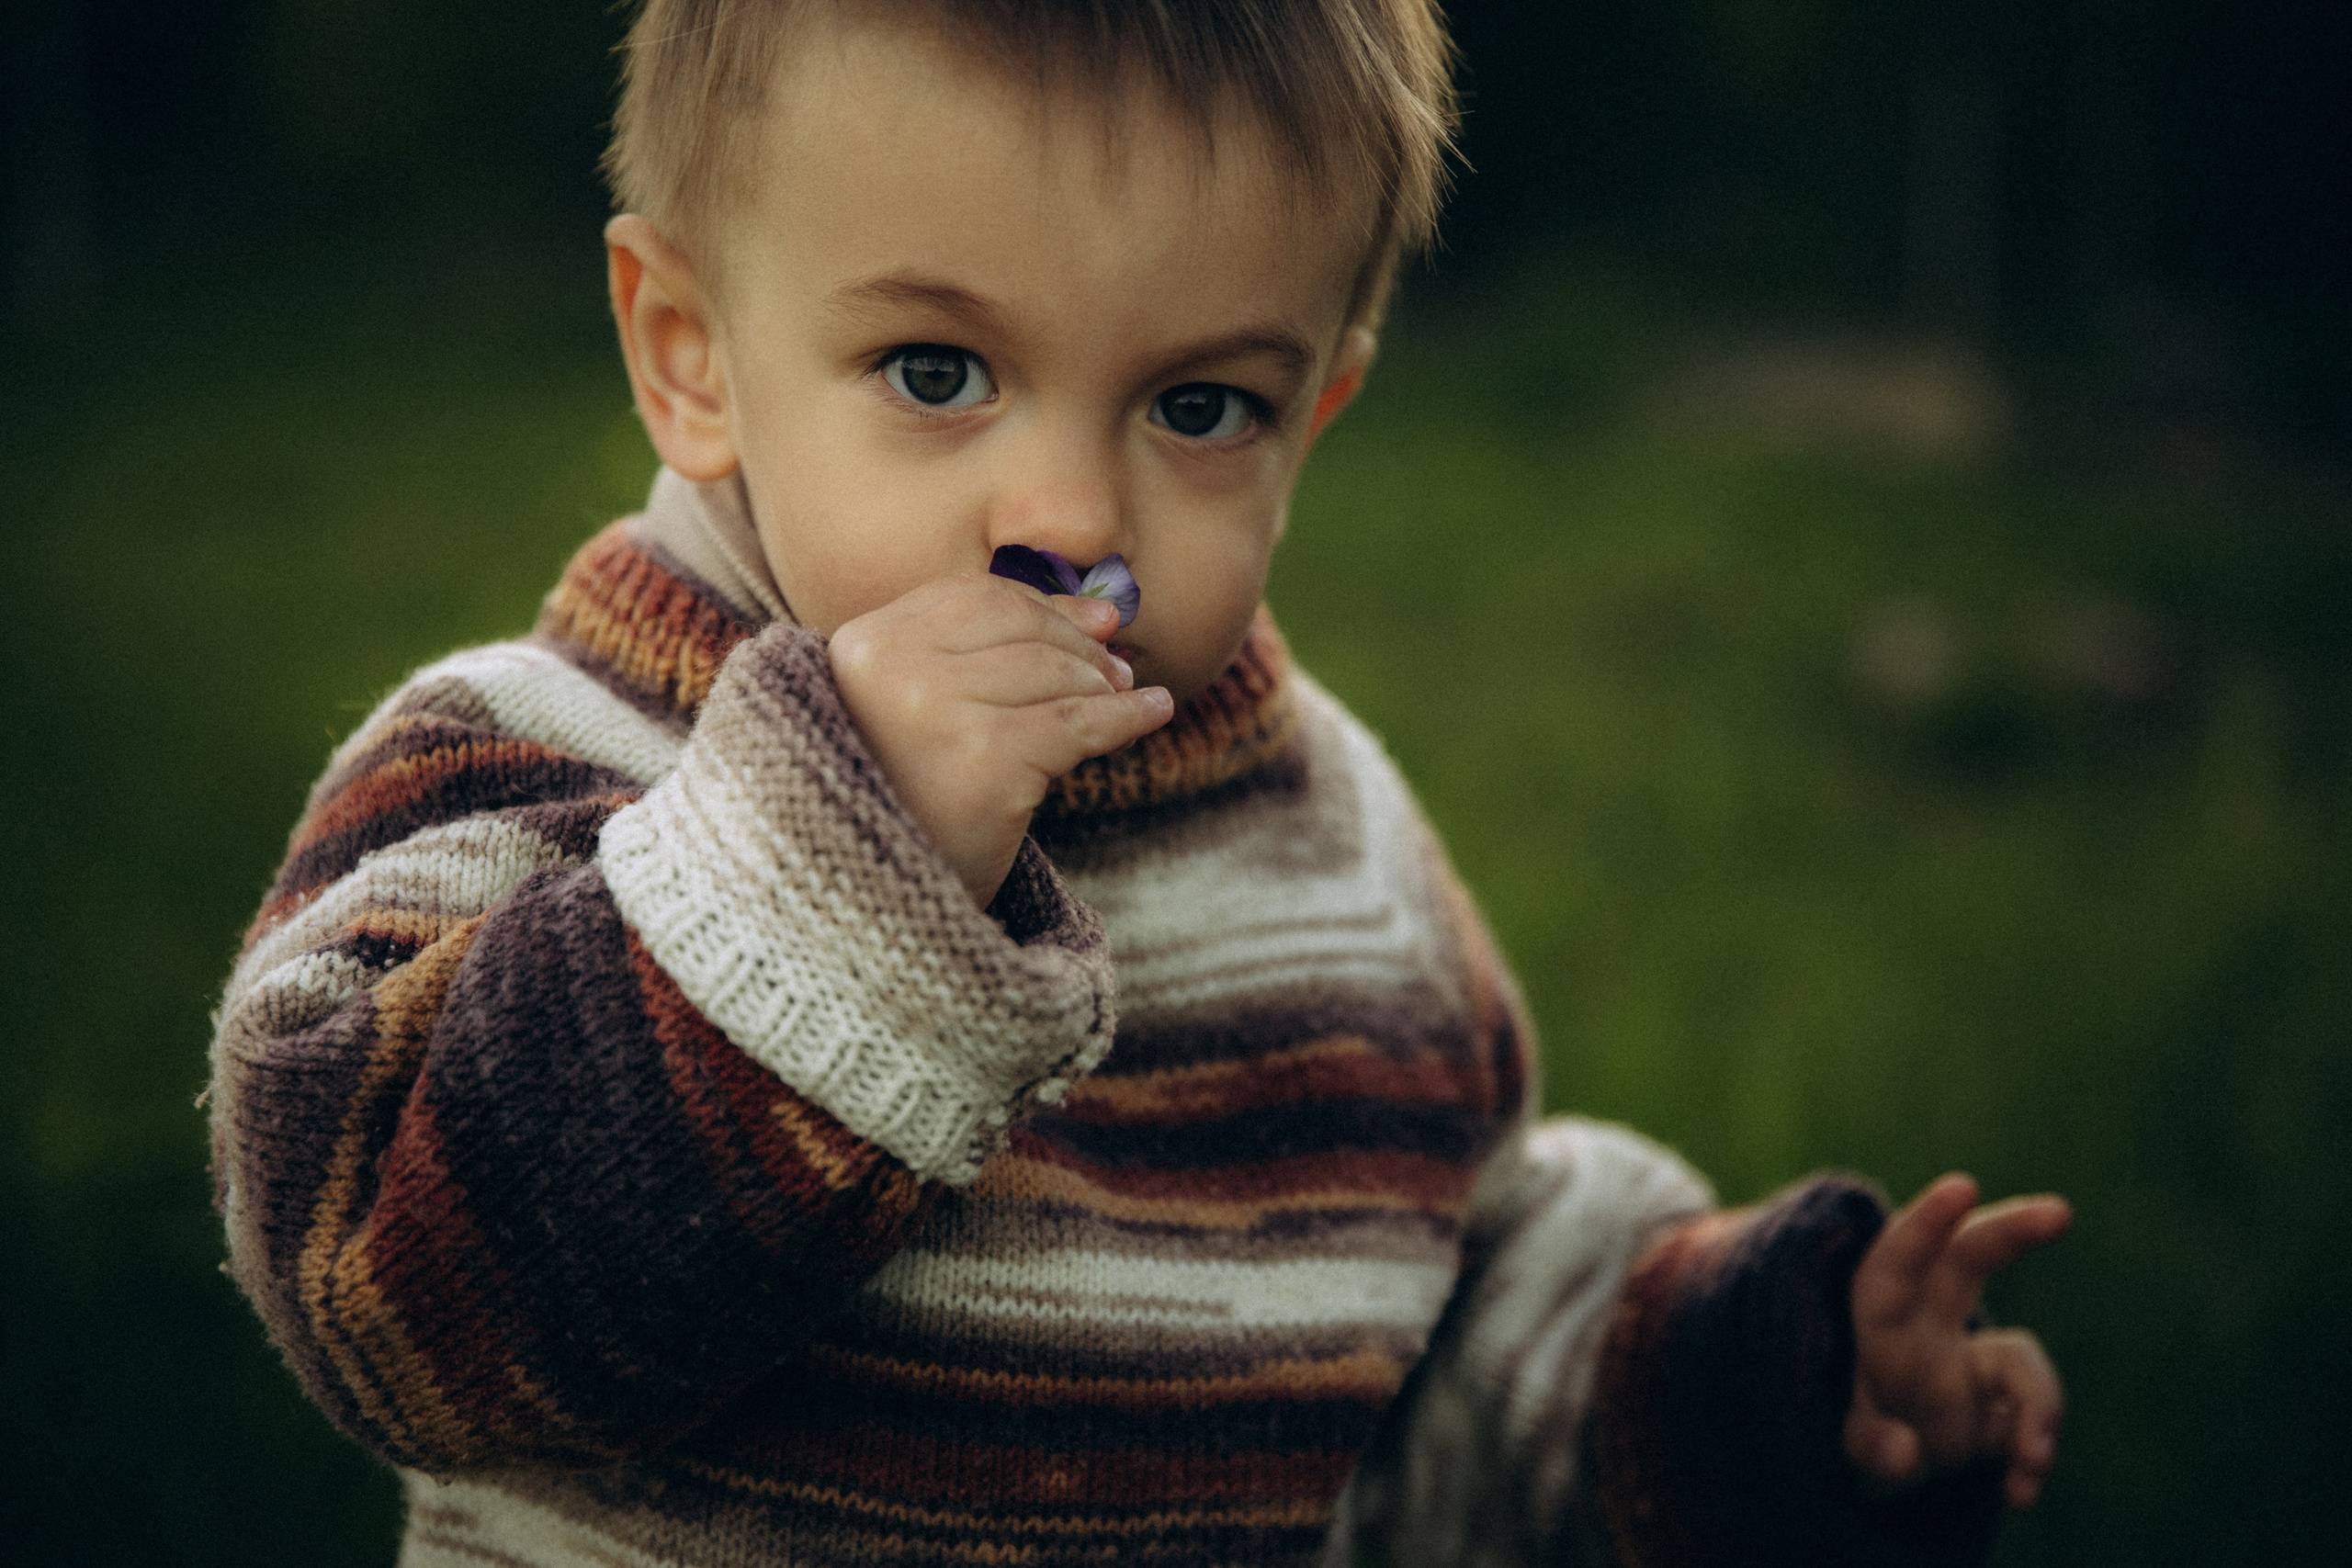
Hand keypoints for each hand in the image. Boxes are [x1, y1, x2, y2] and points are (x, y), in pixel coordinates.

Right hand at [829, 574, 1173, 907]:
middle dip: (1079, 646)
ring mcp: (937, 710)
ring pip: (1052, 673)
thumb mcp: (912, 717)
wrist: (877, 914)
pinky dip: (1127, 717)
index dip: (1044, 606)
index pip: (971, 598)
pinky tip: (1155, 714)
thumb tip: (1106, 615)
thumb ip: (983, 656)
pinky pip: (1077, 723)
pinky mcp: (987, 760)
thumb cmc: (900, 812)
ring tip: (1128, 700)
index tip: (1098, 624)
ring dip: (1103, 685)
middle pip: (1016, 627)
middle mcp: (892, 668)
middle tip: (1117, 673)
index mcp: (862, 647)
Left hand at [1845, 1173, 2070, 1507]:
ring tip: (2032, 1461)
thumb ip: (1867, 1443)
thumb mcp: (1844, 1436)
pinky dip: (2032, 1458)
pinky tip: (2020, 1491)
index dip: (1928, 1223)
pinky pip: (2032, 1418)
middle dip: (2012, 1230)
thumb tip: (1905, 1456)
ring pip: (2020, 1359)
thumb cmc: (1856, 1423)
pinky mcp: (2003, 1403)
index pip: (1896, 1259)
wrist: (1886, 1453)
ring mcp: (1971, 1360)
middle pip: (1968, 1259)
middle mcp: (1927, 1323)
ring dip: (2036, 1409)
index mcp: (1878, 1316)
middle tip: (2061, 1213)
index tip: (1963, 1186)